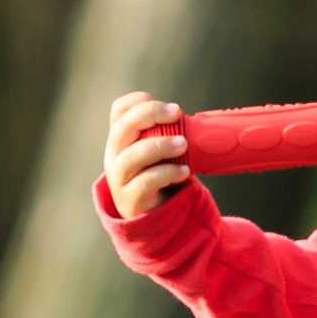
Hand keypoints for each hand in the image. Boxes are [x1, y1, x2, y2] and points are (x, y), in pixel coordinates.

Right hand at [100, 90, 191, 217]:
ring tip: (183, 144)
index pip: (119, 110)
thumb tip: (202, 123)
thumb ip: (170, 136)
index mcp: (121, 139)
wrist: (154, 216)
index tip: (169, 107)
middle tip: (177, 113)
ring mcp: (119, 177)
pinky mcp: (130, 198)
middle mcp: (114, 155)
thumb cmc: (160, 177)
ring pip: (131, 156)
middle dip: (150, 113)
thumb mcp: (161, 152)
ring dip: (159, 145)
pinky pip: (145, 182)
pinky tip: (184, 172)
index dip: (140, 101)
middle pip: (122, 126)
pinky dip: (167, 173)